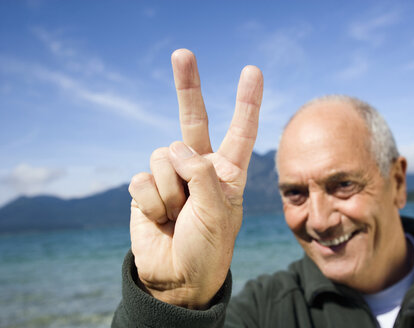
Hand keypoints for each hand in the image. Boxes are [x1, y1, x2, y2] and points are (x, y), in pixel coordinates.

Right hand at [128, 49, 262, 308]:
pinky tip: (159, 219)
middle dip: (188, 87)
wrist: (177, 278)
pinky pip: (143, 179)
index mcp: (227, 173)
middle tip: (183, 53)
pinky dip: (151, 202)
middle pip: (193, 120)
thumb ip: (203, 176)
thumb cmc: (207, 248)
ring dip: (170, 190)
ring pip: (164, 156)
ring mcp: (172, 176)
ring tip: (177, 214)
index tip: (252, 72)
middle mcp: (200, 168)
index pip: (241, 131)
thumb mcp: (218, 213)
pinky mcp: (147, 187)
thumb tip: (176, 149)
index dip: (246, 102)